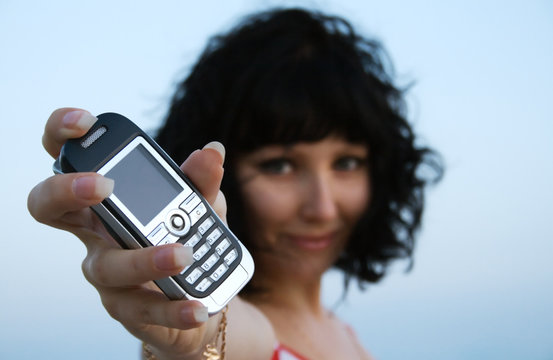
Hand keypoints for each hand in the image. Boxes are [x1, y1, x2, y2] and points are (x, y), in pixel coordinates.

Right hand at [28, 108, 227, 358]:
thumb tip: (212, 151)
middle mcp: (95, 232)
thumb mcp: (201, 204)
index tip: (83, 121)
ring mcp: (106, 272)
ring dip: (144, 258)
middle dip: (66, 191)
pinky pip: (143, 309)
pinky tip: (198, 305)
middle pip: (49, 208)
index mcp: (106, 198)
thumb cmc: (187, 237)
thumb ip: (202, 181)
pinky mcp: (127, 307)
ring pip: (106, 266)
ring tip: (183, 254)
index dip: (61, 135)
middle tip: (103, 186)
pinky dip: (173, 308)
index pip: (66, 158)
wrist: (202, 291)